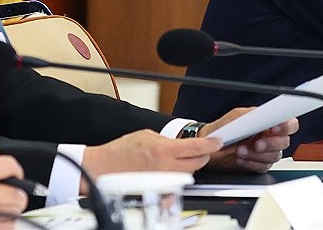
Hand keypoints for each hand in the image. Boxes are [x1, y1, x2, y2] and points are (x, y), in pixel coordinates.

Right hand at [82, 129, 222, 187]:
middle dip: (204, 154)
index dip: (211, 144)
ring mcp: (162, 179)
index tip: (217, 141)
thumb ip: (167, 140)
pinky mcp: (159, 187)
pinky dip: (181, 174)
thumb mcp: (146, 135)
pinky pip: (177, 181)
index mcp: (162, 149)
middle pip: (197, 162)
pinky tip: (176, 168)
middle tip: (205, 148)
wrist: (105, 168)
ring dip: (193, 164)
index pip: (195, 147)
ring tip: (187, 157)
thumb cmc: (121, 151)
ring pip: (189, 173)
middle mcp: (165, 166)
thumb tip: (181, 143)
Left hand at [200, 108, 297, 171]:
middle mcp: (270, 137)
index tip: (275, 129)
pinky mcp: (258, 165)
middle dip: (270, 144)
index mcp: (269, 123)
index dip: (286, 127)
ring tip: (240, 150)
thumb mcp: (237, 117)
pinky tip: (241, 158)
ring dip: (257, 155)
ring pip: (274, 156)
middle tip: (257, 144)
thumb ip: (253, 115)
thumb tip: (265, 115)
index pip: (289, 124)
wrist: (210, 145)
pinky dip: (251, 163)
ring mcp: (265, 152)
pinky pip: (263, 167)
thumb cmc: (224, 128)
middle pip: (284, 142)